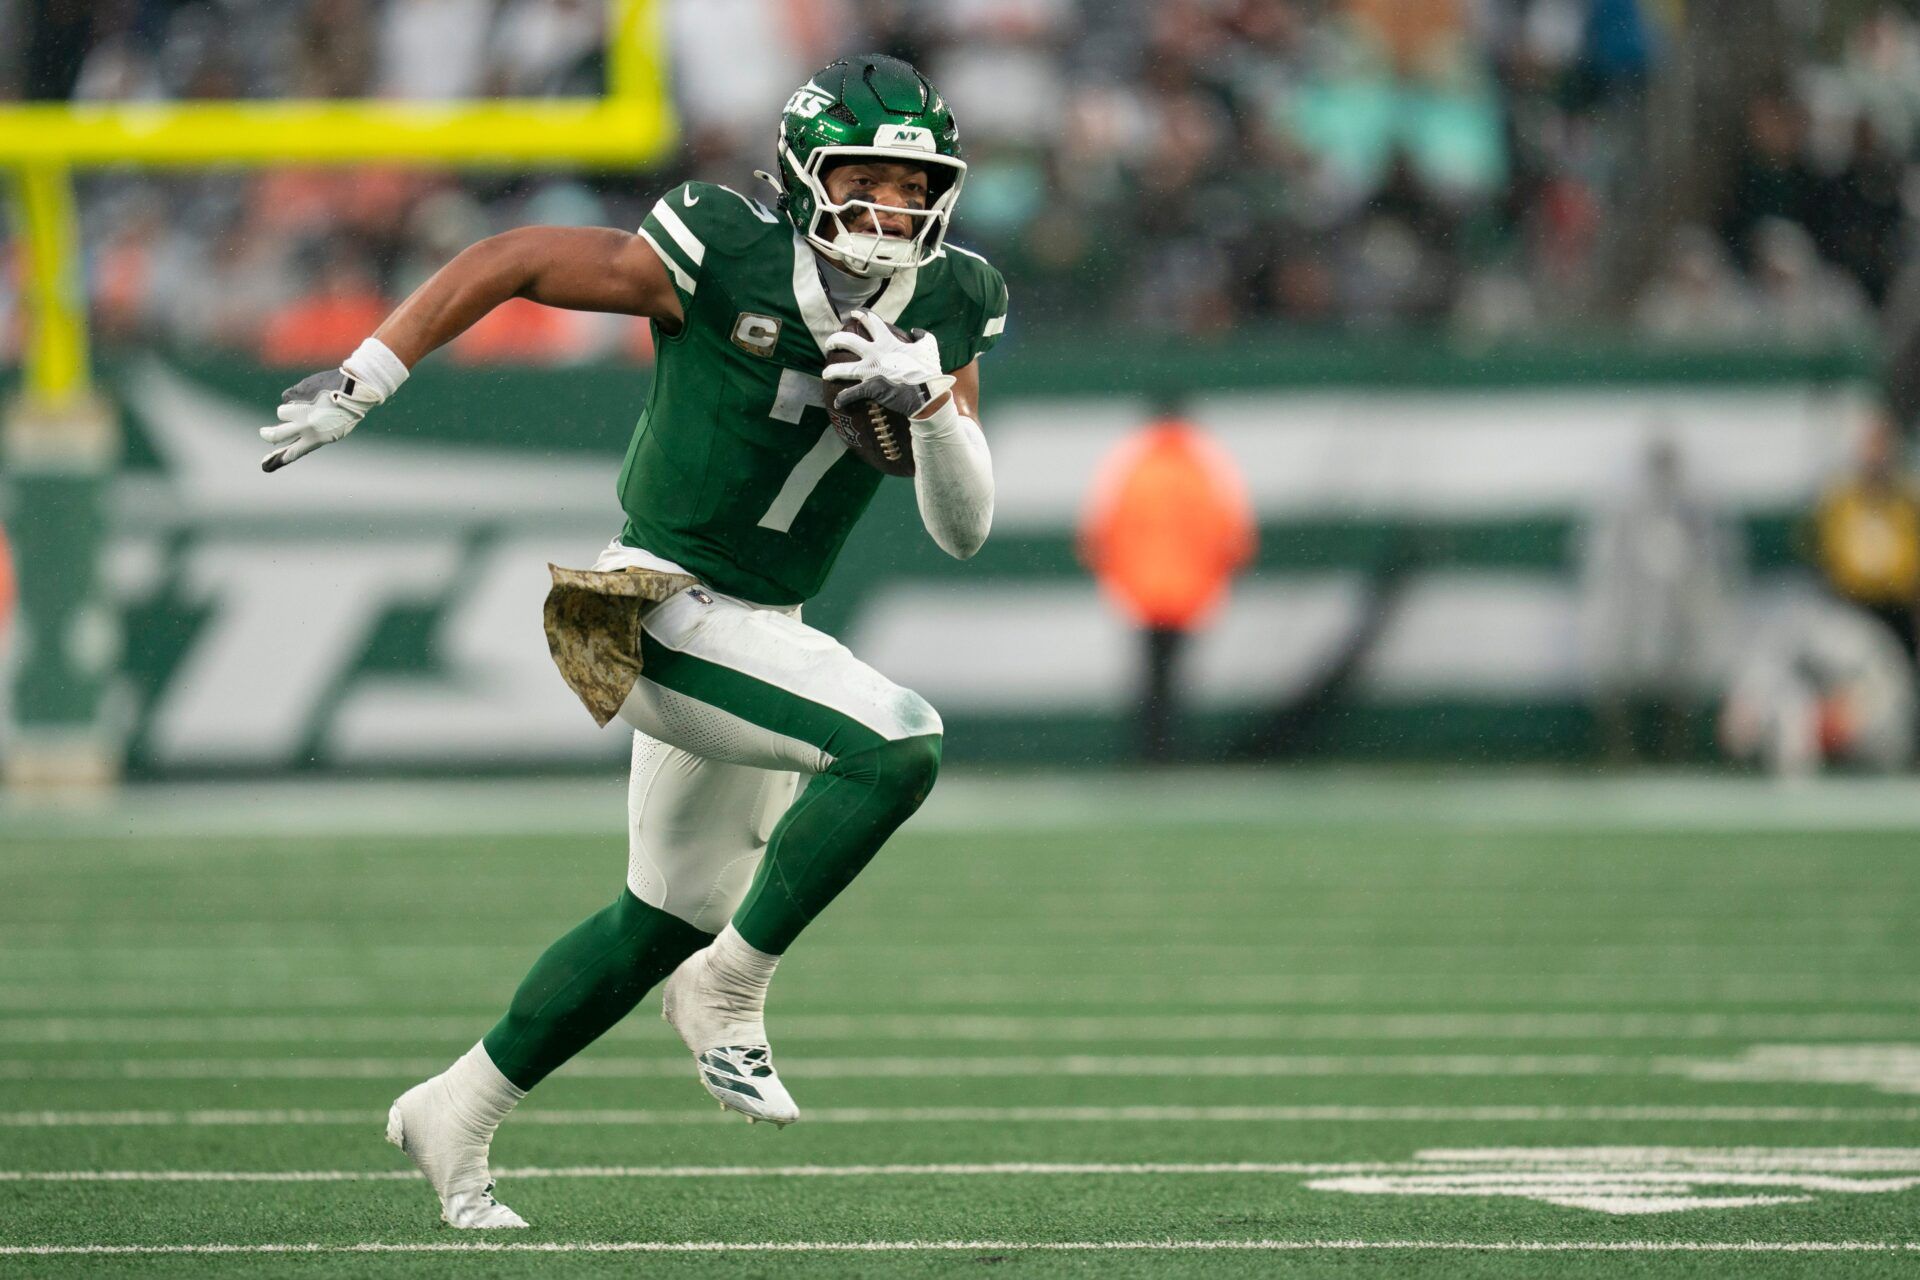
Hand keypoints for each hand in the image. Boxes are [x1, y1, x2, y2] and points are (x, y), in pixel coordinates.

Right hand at [259, 369, 383, 471]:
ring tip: (308, 404)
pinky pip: (288, 396)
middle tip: (264, 433)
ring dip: (291, 409)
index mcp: (316, 439)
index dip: (279, 458)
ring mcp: (299, 409)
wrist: (354, 388)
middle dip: (268, 435)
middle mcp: (305, 426)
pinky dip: (297, 395)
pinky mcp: (296, 392)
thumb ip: (314, 435)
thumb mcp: (334, 431)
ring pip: (282, 412)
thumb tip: (295, 437)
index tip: (266, 465)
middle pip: (277, 434)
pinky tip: (310, 392)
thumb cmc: (348, 411)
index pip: (293, 453)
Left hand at [822, 310, 950, 414]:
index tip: (853, 314)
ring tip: (825, 374)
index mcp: (888, 341)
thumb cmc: (929, 370)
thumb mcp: (930, 347)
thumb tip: (915, 331)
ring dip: (832, 371)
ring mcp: (871, 371)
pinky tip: (837, 403)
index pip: (871, 321)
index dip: (861, 315)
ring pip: (844, 368)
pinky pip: (851, 394)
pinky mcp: (870, 388)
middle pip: (848, 341)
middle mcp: (875, 353)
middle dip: (835, 339)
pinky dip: (843, 399)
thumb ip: (921, 336)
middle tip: (830, 343)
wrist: (928, 393)